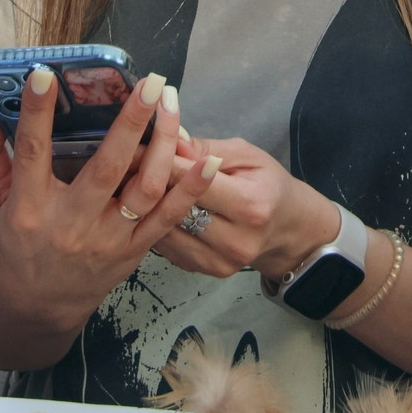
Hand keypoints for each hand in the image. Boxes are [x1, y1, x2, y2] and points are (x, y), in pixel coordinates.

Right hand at [0, 67, 213, 336]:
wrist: (43, 302)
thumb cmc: (21, 241)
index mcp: (30, 207)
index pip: (32, 153)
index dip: (37, 114)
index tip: (47, 75)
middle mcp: (71, 223)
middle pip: (105, 169)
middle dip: (130, 123)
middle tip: (149, 82)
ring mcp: (107, 239)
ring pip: (144, 190)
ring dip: (164, 145)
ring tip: (172, 104)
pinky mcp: (134, 250)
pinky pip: (168, 219)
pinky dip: (191, 189)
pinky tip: (209, 159)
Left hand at [146, 135, 337, 284]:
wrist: (285, 230)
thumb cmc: (267, 184)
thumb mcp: (248, 156)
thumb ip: (207, 149)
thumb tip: (171, 141)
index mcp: (251, 206)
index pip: (196, 182)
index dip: (164, 160)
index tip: (139, 143)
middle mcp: (235, 241)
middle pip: (176, 209)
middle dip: (148, 183)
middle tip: (126, 162)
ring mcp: (218, 262)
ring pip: (165, 230)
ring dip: (145, 207)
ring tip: (130, 183)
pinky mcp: (203, 272)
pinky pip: (166, 246)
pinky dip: (153, 225)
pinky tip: (144, 208)